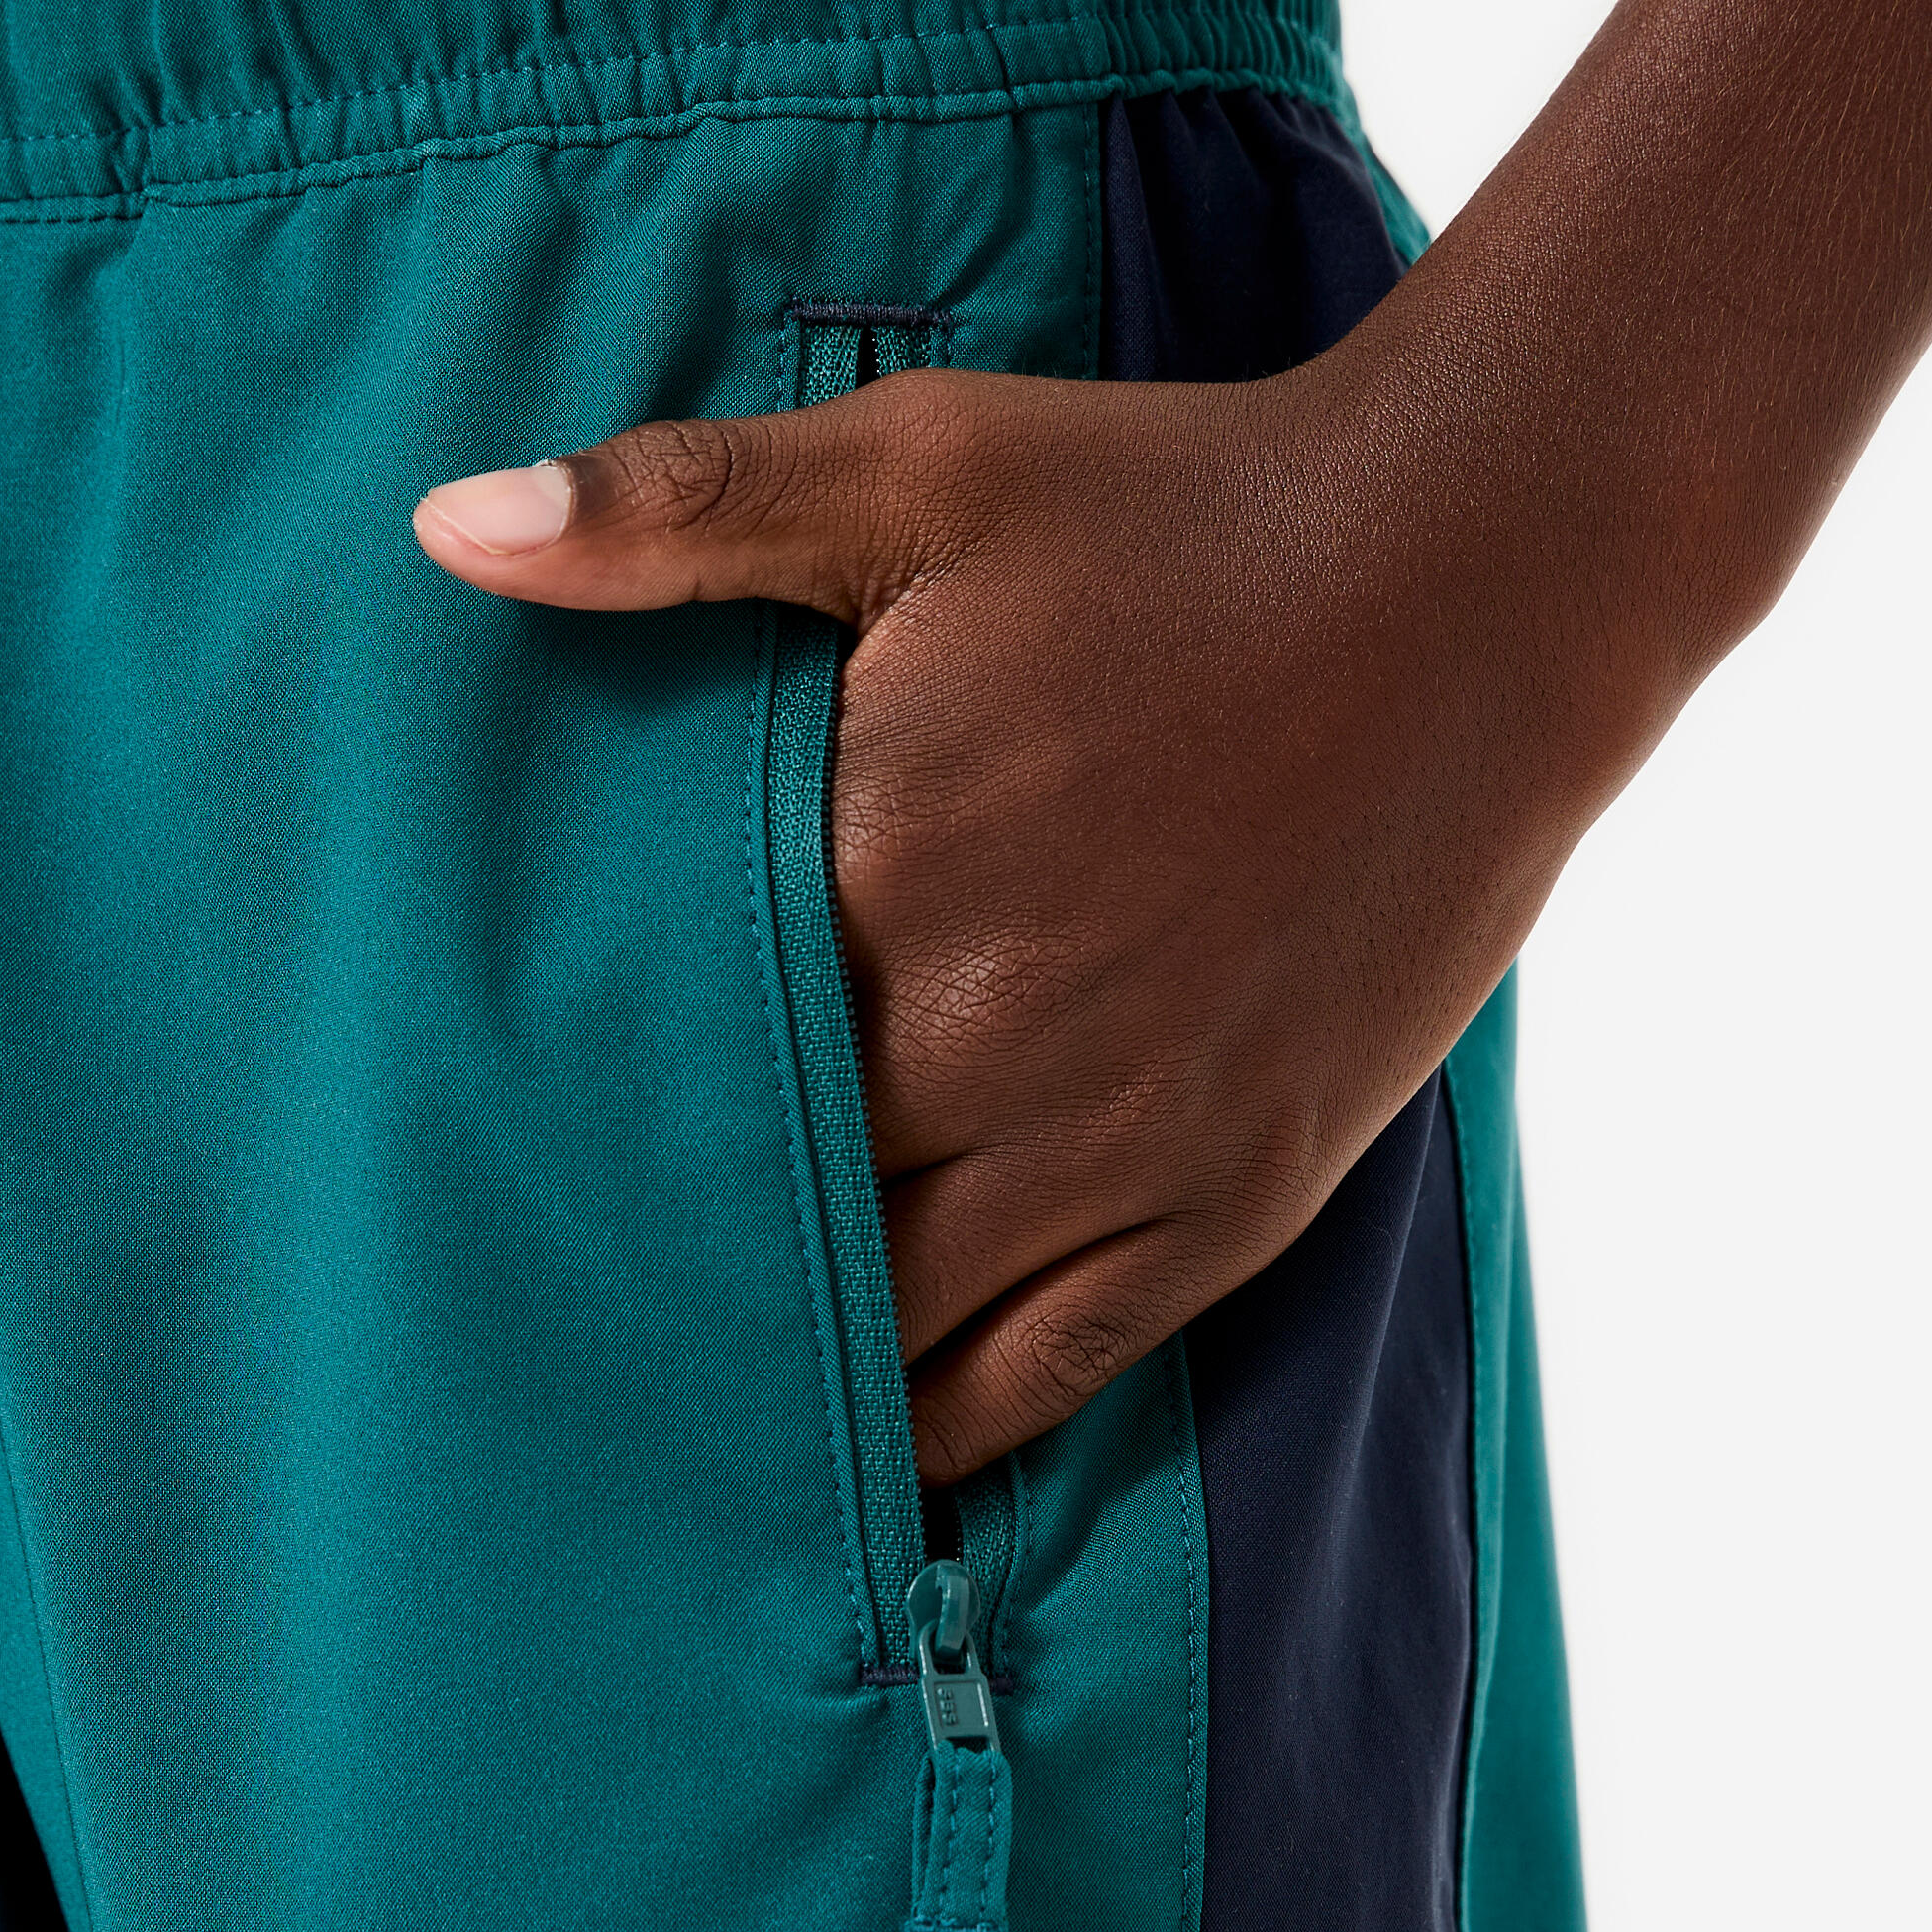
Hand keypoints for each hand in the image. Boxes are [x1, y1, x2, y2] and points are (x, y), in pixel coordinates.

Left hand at [411, 321, 1669, 1479]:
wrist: (1481, 583)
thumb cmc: (1184, 514)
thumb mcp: (921, 469)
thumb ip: (682, 511)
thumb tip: (450, 528)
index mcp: (876, 870)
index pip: (659, 1055)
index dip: (568, 1118)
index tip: (481, 1157)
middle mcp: (983, 1038)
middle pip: (760, 1207)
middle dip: (665, 1251)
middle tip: (551, 1303)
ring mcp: (1115, 1140)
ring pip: (890, 1324)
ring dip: (783, 1361)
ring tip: (680, 1407)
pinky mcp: (1230, 1200)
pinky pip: (1050, 1373)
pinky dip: (946, 1430)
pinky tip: (869, 1462)